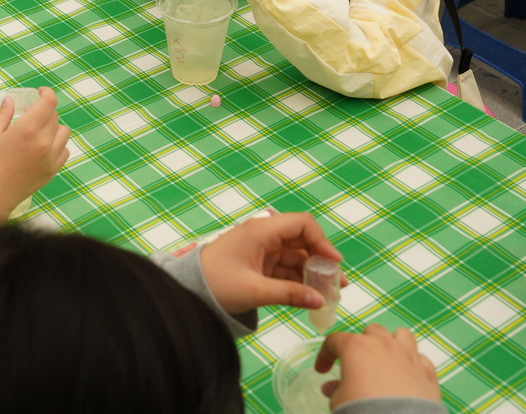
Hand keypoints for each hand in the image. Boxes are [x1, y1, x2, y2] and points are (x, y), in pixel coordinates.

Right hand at [0, 87, 69, 225]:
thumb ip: (2, 114)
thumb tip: (10, 100)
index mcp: (27, 130)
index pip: (49, 103)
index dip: (46, 93)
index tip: (39, 92)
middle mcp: (44, 143)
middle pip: (55, 116)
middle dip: (44, 110)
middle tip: (30, 112)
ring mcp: (50, 159)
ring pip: (63, 133)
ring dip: (54, 126)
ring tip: (39, 129)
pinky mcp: (52, 172)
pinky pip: (64, 151)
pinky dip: (57, 144)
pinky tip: (44, 146)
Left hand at [200, 212, 342, 313]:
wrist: (188, 292)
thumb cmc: (215, 284)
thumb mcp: (254, 291)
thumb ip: (289, 294)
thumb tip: (319, 300)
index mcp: (261, 231)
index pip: (301, 224)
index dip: (321, 241)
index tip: (334, 263)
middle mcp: (264, 236)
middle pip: (302, 240)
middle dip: (321, 260)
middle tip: (338, 284)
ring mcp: (261, 250)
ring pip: (295, 256)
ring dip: (312, 273)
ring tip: (329, 295)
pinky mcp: (259, 265)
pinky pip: (285, 268)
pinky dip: (299, 280)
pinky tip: (311, 296)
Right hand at [316, 325, 442, 406]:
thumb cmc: (362, 409)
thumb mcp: (339, 401)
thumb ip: (335, 390)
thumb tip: (333, 389)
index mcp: (356, 347)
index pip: (334, 341)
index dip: (325, 355)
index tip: (322, 370)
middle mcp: (383, 344)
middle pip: (371, 331)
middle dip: (363, 344)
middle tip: (359, 364)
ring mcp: (408, 356)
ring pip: (402, 335)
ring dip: (393, 345)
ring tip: (387, 361)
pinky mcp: (427, 373)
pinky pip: (421, 359)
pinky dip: (413, 365)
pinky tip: (408, 378)